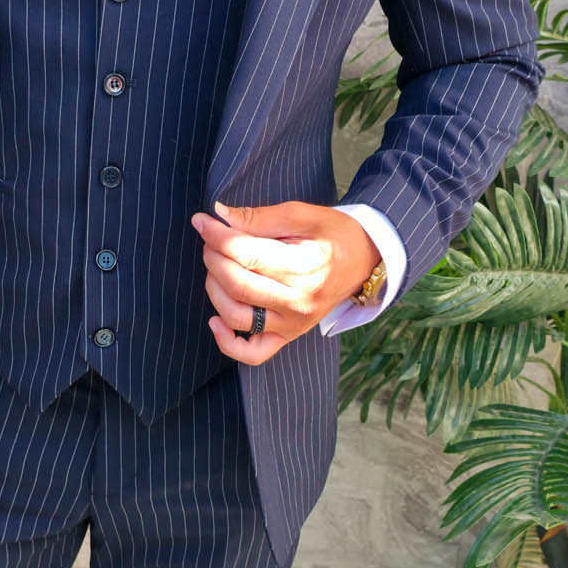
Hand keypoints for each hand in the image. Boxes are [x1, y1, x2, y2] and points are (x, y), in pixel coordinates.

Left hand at [189, 200, 380, 363]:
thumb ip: (259, 217)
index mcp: (305, 267)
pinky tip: (215, 319)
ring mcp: (293, 324)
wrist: (365, 260)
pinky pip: (252, 353)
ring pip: (236, 316)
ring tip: (215, 267)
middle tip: (211, 240)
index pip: (246, 254)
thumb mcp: (302, 215)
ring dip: (213, 289)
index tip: (202, 222)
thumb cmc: (334, 234)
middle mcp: (298, 301)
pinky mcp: (288, 336)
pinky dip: (227, 342)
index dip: (217, 236)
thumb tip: (219, 215)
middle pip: (237, 284)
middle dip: (213, 258)